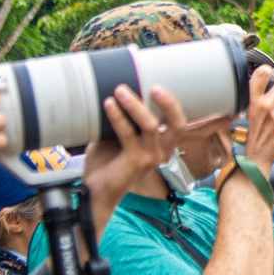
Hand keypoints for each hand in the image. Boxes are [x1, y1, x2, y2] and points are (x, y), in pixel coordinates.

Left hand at [83, 84, 184, 229]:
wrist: (94, 190)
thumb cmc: (107, 161)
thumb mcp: (120, 135)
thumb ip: (126, 119)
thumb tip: (118, 91)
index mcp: (162, 144)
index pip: (178, 122)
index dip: (173, 103)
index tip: (158, 85)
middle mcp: (162, 151)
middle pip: (178, 124)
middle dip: (169, 103)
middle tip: (153, 87)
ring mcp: (150, 157)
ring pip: (150, 125)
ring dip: (135, 105)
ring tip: (120, 91)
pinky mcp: (136, 162)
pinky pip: (128, 134)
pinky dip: (118, 117)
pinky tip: (109, 105)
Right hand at [241, 67, 273, 169]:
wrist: (250, 162)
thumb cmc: (241, 142)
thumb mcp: (234, 118)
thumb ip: (243, 103)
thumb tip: (249, 90)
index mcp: (251, 102)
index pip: (262, 74)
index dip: (267, 72)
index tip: (268, 73)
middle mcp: (266, 107)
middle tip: (272, 104)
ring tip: (273, 119)